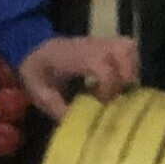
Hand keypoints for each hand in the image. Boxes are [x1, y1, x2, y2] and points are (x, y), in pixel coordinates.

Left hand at [18, 34, 139, 120]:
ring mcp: (101, 42)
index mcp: (76, 57)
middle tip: (116, 96)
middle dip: (126, 76)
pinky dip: (130, 64)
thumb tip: (73, 121)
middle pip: (124, 51)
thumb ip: (55, 106)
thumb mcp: (39, 92)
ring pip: (129, 47)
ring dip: (131, 69)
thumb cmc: (36, 71)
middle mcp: (93, 45)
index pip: (104, 67)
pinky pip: (127, 49)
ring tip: (121, 88)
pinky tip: (119, 81)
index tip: (102, 103)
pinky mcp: (106, 44)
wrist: (33, 49)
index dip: (109, 87)